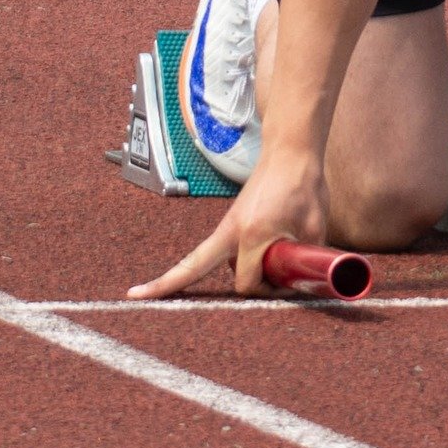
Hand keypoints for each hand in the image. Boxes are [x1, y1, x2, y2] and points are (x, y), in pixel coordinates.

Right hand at [128, 154, 328, 298]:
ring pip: (212, 261)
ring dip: (228, 273)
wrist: (290, 151)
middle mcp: (232, 230)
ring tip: (249, 277)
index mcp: (254, 234)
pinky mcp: (231, 221)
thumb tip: (306, 280)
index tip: (288, 286)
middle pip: (192, 266)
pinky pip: (212, 249)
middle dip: (165, 283)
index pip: (248, 282)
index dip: (268, 292)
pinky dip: (209, 263)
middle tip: (133, 295)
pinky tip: (188, 276)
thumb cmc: (304, 186)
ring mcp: (228, 225)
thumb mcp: (315, 227)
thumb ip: (306, 257)